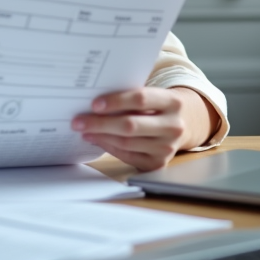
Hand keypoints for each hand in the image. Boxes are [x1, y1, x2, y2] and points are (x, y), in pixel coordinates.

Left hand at [71, 87, 217, 171]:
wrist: (182, 124)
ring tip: (83, 130)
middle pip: (131, 125)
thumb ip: (131, 96)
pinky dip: (109, 147)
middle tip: (78, 121)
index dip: (116, 101)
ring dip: (101, 136)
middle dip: (100, 123)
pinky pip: (128, 156)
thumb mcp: (152, 96)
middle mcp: (174, 126)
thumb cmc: (157, 106)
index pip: (141, 98)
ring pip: (127, 142)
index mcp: (173, 102)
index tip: (94, 104)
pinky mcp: (159, 163)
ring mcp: (168, 147)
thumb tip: (95, 102)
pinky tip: (96, 139)